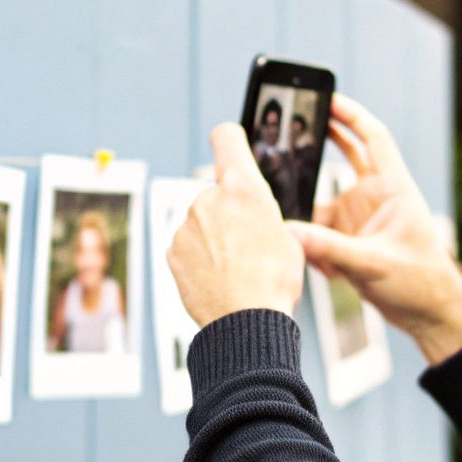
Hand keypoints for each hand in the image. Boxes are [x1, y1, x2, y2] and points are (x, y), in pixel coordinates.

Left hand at [168, 123, 304, 325]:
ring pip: (201, 223)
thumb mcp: (289, 239)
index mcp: (243, 188)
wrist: (245, 322)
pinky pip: (187, 247)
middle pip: (217, 193)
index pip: (227, 139)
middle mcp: (208, 199)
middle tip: (247, 244)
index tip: (230, 145)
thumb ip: (266, 217)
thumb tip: (258, 223)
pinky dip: (198, 258)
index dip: (230, 140)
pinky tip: (216, 278)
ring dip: (213, 238)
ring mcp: (186, 226)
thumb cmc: (273, 282)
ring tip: (234, 269)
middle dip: (228, 211)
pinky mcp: (172, 251)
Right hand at [292, 94, 461, 364]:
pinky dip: (315, 248)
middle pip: (347, 155)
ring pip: (324, 201)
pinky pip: (320, 233)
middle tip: (290, 130)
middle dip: (322, 142)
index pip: (373, 138)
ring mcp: (362, 218)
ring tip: (300, 233)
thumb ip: (331, 249)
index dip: (352, 114)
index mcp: (392, 189)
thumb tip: (290, 233)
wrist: (431, 316)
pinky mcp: (351, 241)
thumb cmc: (422, 283)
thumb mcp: (374, 265)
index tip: (327, 98)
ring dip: (311, 217)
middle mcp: (376, 198)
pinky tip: (326, 272)